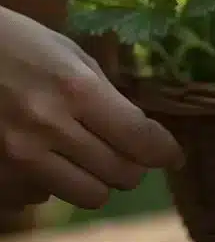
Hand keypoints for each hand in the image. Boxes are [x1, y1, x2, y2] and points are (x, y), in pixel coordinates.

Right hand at [0, 6, 183, 209]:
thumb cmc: (11, 43)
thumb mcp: (65, 53)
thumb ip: (104, 93)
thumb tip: (142, 130)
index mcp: (75, 90)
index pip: (141, 139)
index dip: (164, 152)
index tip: (171, 155)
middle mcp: (48, 129)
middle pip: (121, 175)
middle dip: (132, 165)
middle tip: (127, 152)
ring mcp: (16, 159)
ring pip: (88, 195)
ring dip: (94, 179)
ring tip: (83, 155)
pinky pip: (41, 198)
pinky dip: (48, 183)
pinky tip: (39, 158)